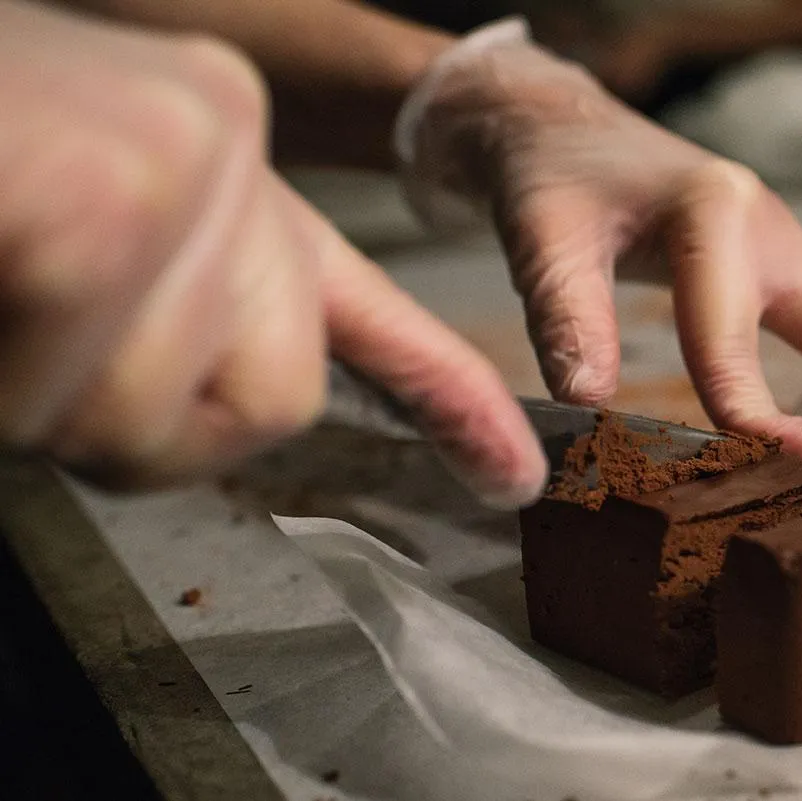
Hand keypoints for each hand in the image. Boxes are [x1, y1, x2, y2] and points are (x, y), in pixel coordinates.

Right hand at [0, 2, 545, 505]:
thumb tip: (243, 420)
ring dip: (46, 398)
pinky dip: (10, 363)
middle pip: (264, 405)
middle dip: (136, 415)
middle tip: (33, 318)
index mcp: (223, 161)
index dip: (446, 400)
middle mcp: (227, 149)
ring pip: (160, 421)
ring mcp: (181, 166)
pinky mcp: (109, 199)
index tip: (512, 473)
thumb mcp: (84, 241)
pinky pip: (74, 383)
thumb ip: (181, 318)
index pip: (365, 315)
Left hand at [399, 23, 801, 469]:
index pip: (730, 337)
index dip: (757, 412)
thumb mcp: (544, 239)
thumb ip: (565, 318)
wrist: (558, 129)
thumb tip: (586, 403)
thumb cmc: (553, 183)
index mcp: (713, 216)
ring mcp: (781, 243)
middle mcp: (766, 227)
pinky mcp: (777, 259)